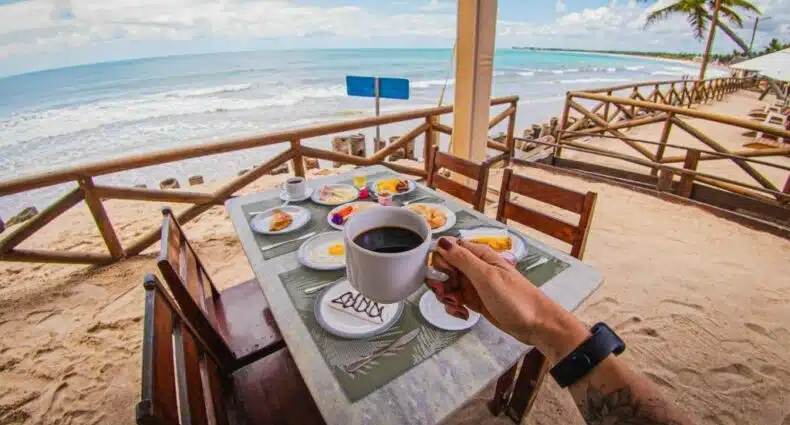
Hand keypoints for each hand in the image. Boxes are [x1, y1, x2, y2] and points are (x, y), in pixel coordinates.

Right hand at [427, 237, 588, 360]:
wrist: (537, 325)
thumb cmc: (515, 299)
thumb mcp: (487, 277)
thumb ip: (462, 259)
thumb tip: (441, 241)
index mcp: (479, 255)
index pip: (449, 248)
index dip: (440, 261)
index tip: (443, 276)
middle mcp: (475, 267)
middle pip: (445, 268)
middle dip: (440, 282)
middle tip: (447, 295)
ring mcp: (475, 285)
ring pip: (448, 285)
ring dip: (446, 296)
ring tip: (457, 307)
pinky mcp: (475, 301)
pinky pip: (456, 299)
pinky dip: (454, 306)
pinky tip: (462, 314)